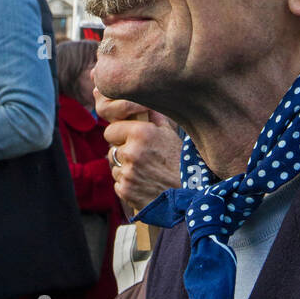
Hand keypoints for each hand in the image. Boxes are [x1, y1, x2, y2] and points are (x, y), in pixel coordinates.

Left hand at [95, 87, 181, 215]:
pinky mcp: (125, 190)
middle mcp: (131, 151)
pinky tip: (144, 184)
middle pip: (111, 150)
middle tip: (139, 157)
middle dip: (122, 152)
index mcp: (141, 133)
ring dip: (125, 169)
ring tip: (145, 172)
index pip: (111, 130)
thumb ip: (153, 118)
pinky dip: (128, 184)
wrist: (188, 195)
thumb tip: (143, 103)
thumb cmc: (181, 162)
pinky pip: (119, 184)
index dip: (118, 135)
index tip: (125, 139)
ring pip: (115, 167)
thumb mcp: (170, 135)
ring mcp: (127, 172)